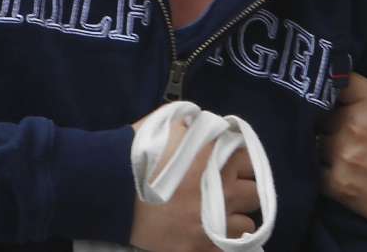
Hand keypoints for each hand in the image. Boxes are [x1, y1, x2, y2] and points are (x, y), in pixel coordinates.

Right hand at [129, 109, 259, 251]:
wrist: (112, 189)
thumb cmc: (140, 155)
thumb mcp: (170, 126)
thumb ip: (195, 127)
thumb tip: (205, 128)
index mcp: (220, 160)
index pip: (251, 161)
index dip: (241, 163)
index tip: (232, 166)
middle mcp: (224, 192)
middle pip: (254, 194)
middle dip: (244, 190)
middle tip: (227, 191)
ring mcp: (212, 224)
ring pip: (245, 225)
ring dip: (235, 218)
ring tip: (219, 216)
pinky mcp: (196, 247)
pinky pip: (225, 250)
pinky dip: (220, 243)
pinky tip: (209, 235)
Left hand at [320, 73, 366, 236]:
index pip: (341, 81)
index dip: (339, 85)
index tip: (343, 94)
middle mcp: (354, 124)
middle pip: (324, 112)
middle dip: (333, 118)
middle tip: (344, 128)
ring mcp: (344, 155)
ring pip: (318, 141)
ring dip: (327, 144)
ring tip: (340, 151)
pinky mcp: (340, 184)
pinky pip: (316, 172)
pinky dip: (322, 171)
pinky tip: (334, 172)